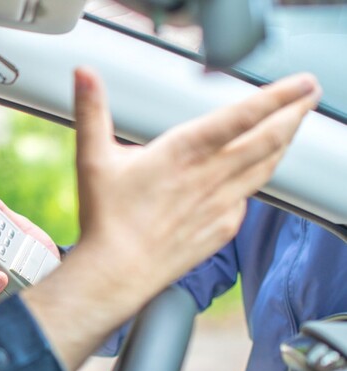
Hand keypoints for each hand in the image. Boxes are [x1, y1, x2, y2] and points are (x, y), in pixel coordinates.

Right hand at [71, 67, 319, 306]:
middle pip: (269, 138)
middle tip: (310, 95)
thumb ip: (92, 111)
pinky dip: (258, 179)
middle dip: (295, 112)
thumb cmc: (107, 219)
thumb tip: (83, 75)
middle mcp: (211, 175)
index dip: (278, 96)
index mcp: (184, 151)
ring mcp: (222, 202)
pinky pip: (249, 197)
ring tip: (294, 125)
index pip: (243, 116)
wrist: (119, 272)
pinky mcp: (223, 226)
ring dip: (285, 141)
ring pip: (266, 166)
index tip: (300, 84)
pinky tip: (257, 174)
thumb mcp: (93, 158)